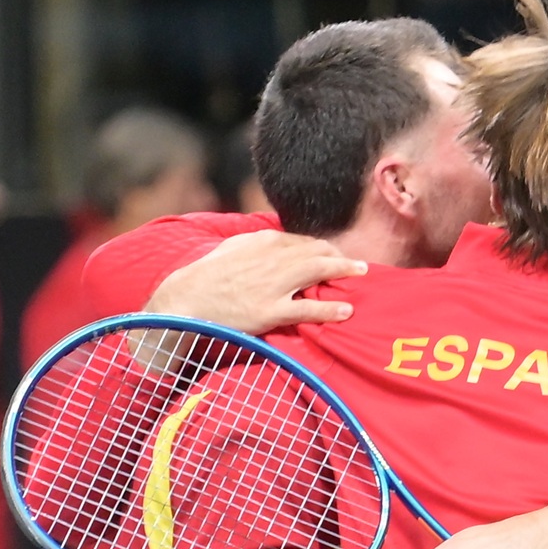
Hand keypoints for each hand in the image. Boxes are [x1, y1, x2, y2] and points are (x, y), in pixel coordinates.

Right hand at [146, 230, 366, 332]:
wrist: (186, 300)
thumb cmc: (208, 275)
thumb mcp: (232, 248)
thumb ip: (256, 242)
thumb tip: (275, 237)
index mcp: (263, 241)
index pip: (303, 241)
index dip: (323, 248)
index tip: (335, 255)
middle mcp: (272, 258)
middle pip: (317, 252)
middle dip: (340, 257)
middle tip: (357, 265)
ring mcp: (273, 284)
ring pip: (318, 272)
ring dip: (344, 272)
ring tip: (361, 275)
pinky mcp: (270, 311)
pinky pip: (308, 308)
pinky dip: (330, 309)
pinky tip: (345, 310)